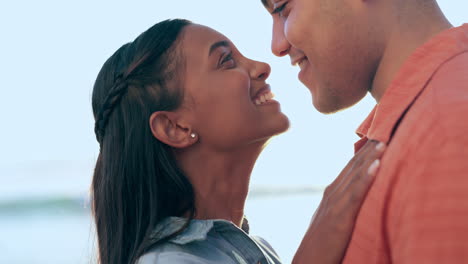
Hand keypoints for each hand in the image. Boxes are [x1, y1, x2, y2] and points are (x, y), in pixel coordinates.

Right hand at [293, 140, 385, 263]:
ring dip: (370, 158)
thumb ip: (344, 204)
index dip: (366, 150)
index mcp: (332, 193)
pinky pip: (355, 195)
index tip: (380, 133)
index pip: (351, 167)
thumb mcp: (334, 219)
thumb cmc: (322, 244)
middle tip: (386, 126)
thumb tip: (359, 193)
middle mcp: (333, 194)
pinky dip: (365, 179)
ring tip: (384, 140)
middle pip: (354, 166)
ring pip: (355, 176)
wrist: (307, 262)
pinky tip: (376, 167)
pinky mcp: (339, 218)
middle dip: (370, 147)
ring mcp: (335, 205)